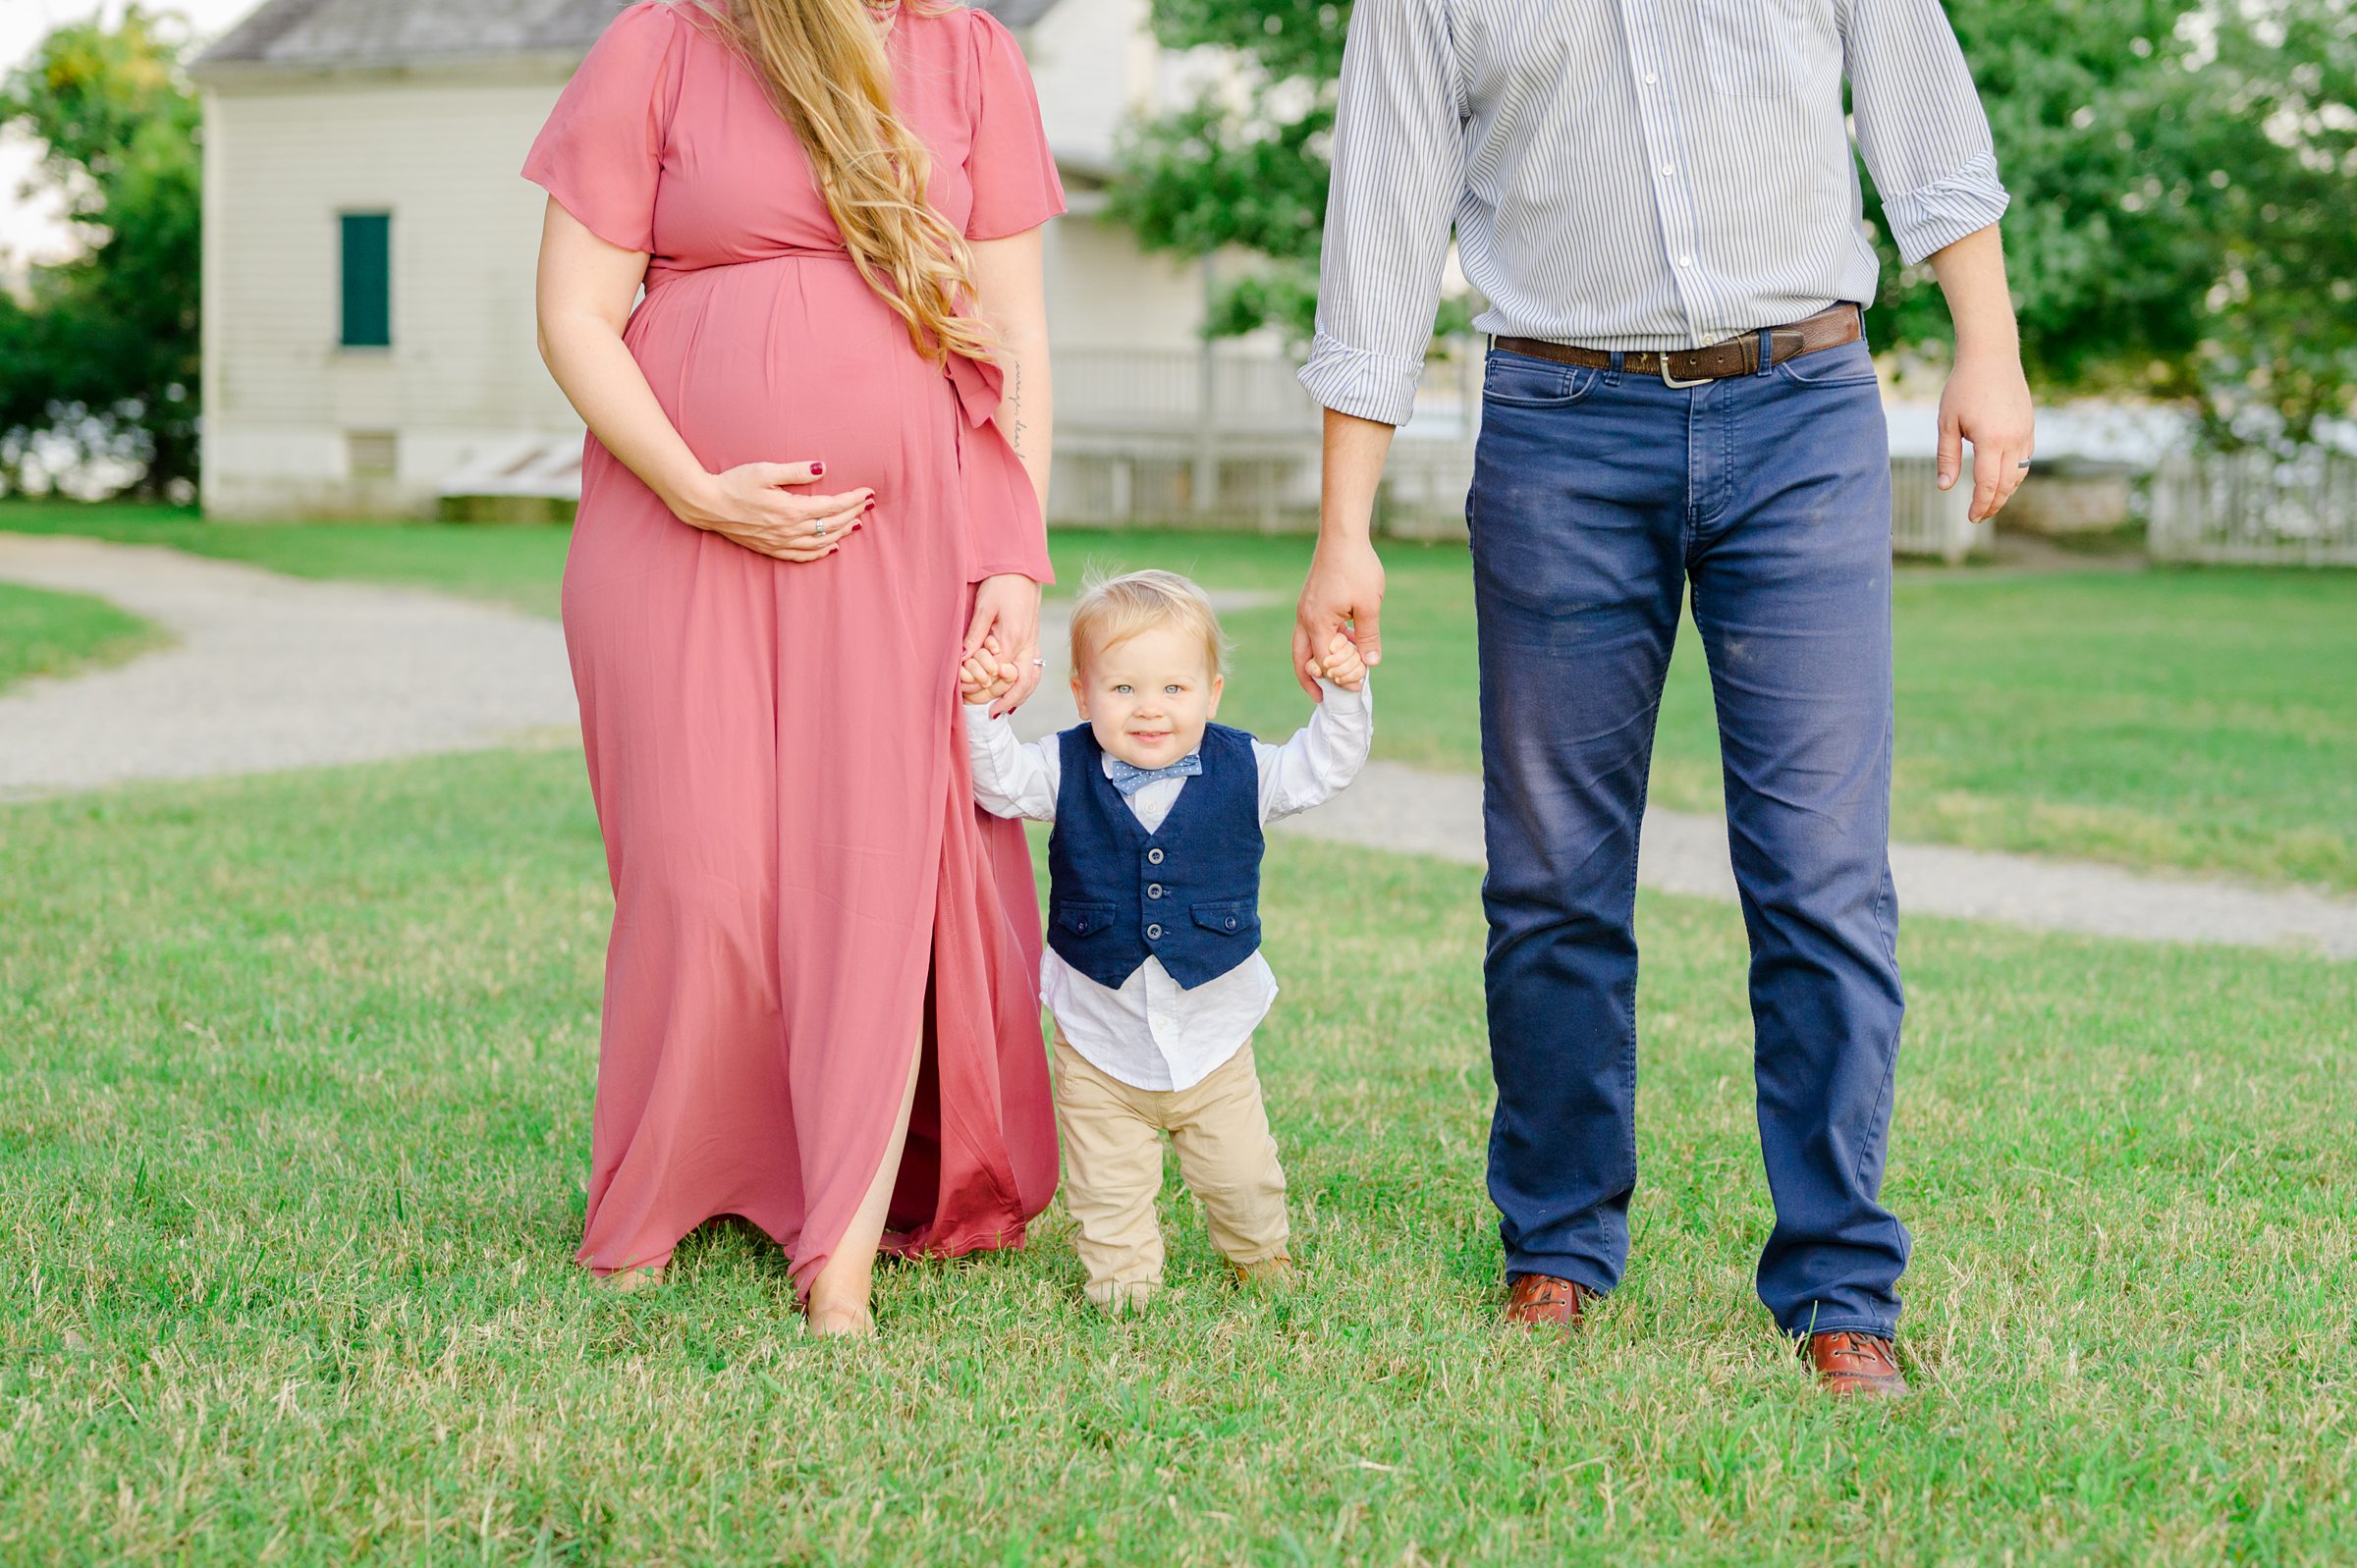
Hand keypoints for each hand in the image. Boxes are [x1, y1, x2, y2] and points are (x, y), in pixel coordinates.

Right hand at [673, 461, 873, 561]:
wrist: (707, 505)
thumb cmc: (734, 483)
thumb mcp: (765, 470)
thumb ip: (796, 471)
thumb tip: (822, 468)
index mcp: (791, 509)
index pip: (832, 506)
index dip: (853, 499)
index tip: (868, 492)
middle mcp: (789, 530)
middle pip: (832, 524)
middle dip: (854, 513)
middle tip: (869, 505)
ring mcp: (781, 542)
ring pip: (822, 542)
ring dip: (843, 533)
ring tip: (858, 523)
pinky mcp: (771, 549)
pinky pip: (803, 556)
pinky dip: (822, 552)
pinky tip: (832, 547)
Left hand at [964, 574, 1042, 717]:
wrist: (1022, 569)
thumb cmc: (1001, 583)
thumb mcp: (984, 607)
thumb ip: (975, 635)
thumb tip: (963, 658)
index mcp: (1014, 639)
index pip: (998, 676)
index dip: (982, 687)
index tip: (968, 697)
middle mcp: (1028, 646)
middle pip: (1020, 685)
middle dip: (1003, 700)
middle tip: (987, 712)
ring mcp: (1034, 644)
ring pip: (1032, 681)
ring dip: (1018, 697)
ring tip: (1001, 707)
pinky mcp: (1034, 641)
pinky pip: (1034, 670)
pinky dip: (1026, 685)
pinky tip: (1014, 691)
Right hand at [1292, 536, 1384, 699]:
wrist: (1343, 535)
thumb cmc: (1357, 567)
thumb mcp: (1369, 606)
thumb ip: (1369, 638)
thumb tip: (1370, 665)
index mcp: (1317, 623)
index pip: (1322, 662)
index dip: (1338, 677)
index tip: (1357, 685)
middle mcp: (1305, 618)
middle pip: (1300, 658)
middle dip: (1310, 679)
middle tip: (1321, 697)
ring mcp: (1306, 609)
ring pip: (1304, 644)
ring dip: (1317, 660)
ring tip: (1332, 674)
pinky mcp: (1311, 600)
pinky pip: (1312, 629)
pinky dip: (1323, 641)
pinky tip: (1344, 642)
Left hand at [1937, 350, 2034, 522]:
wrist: (1992, 356)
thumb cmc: (1963, 387)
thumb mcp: (1947, 423)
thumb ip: (1947, 457)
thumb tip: (1944, 488)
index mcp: (1991, 441)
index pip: (1987, 484)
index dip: (1980, 505)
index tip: (1971, 518)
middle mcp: (2014, 439)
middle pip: (2007, 485)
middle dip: (1993, 504)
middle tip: (1978, 516)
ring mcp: (2025, 432)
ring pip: (2019, 473)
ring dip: (2006, 491)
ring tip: (1989, 501)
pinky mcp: (2029, 426)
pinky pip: (2025, 458)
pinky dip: (2015, 474)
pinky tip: (2001, 478)